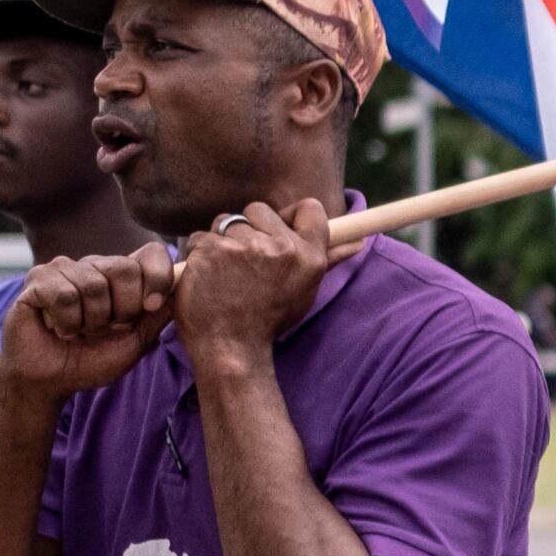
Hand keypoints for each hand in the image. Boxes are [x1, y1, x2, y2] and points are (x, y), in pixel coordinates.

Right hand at [0, 247, 178, 397]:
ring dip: (91, 321)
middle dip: (122, 310)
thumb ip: (159, 314)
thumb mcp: (137, 341)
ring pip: (93, 285)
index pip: (152, 253)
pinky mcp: (37, 281)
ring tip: (81, 331)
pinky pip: (64, 296)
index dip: (158, 278)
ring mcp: (63, 269)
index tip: (151, 307)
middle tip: (106, 329)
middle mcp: (94, 265)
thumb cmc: (93, 359)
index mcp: (122, 275)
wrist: (52, 380)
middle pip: (125, 269)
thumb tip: (184, 284)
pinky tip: (60, 329)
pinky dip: (67, 322)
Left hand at [173, 202, 334, 373]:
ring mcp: (244, 246)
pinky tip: (204, 276)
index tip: (276, 230)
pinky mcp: (211, 249)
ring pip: (225, 221)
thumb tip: (357, 242)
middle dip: (247, 228)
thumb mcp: (304, 290)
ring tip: (222, 271)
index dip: (288, 215)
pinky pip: (200, 237)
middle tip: (244, 260)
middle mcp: (281, 247)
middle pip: (259, 210)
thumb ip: (329, 260)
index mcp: (309, 256)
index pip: (309, 208)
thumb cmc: (268, 320)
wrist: (229, 347)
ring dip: (220, 241)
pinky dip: (198, 253)